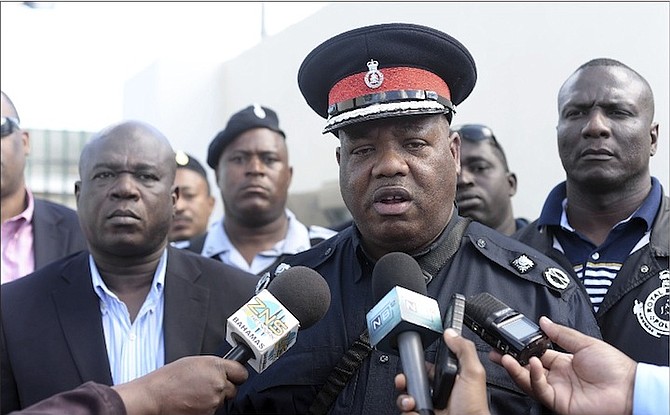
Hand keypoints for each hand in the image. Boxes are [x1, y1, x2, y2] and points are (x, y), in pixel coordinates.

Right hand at [113, 355, 248, 414]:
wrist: (155, 396)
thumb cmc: (169, 378)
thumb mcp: (194, 362)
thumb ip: (213, 366)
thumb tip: (223, 370)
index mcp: (215, 366)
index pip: (241, 373)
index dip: (236, 375)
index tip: (234, 376)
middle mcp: (218, 383)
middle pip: (233, 389)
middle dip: (223, 388)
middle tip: (206, 386)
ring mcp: (214, 401)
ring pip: (222, 400)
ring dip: (213, 398)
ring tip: (195, 393)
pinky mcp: (209, 414)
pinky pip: (213, 410)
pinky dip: (205, 407)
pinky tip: (193, 401)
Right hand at [395, 329, 489, 414]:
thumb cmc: (473, 408)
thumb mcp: (473, 373)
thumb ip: (464, 350)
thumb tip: (451, 333)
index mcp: (446, 378)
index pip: (424, 367)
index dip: (415, 365)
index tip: (410, 363)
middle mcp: (435, 392)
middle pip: (411, 381)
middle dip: (404, 381)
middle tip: (404, 382)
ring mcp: (427, 405)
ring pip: (405, 397)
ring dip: (404, 398)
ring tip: (412, 401)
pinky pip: (406, 412)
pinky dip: (408, 412)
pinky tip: (416, 411)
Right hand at [491, 316, 635, 414]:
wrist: (628, 388)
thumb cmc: (614, 367)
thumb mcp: (585, 343)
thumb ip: (561, 333)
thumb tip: (544, 321)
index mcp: (563, 362)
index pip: (535, 354)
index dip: (521, 348)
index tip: (509, 340)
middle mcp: (556, 376)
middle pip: (526, 368)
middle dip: (509, 360)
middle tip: (495, 351)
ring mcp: (556, 389)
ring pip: (528, 380)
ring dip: (514, 369)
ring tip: (504, 357)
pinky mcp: (558, 401)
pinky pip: (539, 389)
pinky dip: (532, 377)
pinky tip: (531, 364)